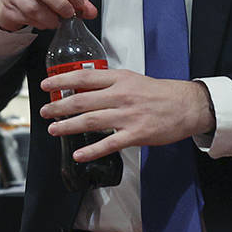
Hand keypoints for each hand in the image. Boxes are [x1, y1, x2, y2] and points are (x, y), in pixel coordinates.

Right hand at [0, 0, 97, 31]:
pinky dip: (39, 23)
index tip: (79, 4)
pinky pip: (25, 17)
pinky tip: (44, 23)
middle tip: (69, 14)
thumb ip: (75, 0)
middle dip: (60, 4)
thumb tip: (91, 11)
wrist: (10, 2)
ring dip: (49, 17)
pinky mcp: (7, 6)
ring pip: (33, 5)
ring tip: (56, 22)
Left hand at [40, 69, 213, 161]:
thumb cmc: (159, 93)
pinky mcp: (136, 134)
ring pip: (91, 121)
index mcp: (119, 79)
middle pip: (82, 100)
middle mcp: (121, 96)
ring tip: (54, 130)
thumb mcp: (132, 79)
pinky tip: (79, 154)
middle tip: (44, 112)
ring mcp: (128, 116)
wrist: (187, 105)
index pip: (83, 77)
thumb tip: (82, 87)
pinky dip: (91, 150)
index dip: (61, 80)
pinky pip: (109, 144)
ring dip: (68, 126)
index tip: (46, 85)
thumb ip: (109, 83)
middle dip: (58, 107)